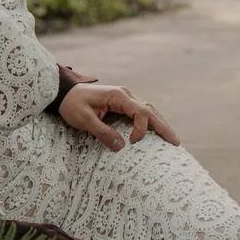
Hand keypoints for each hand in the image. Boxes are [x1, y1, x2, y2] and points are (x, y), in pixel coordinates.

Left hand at [57, 83, 180, 150]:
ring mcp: (125, 98)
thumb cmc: (72, 105)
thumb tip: (121, 147)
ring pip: (149, 110)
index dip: (142, 128)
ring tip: (172, 138)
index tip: (133, 142)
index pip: (140, 112)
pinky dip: (151, 122)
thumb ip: (102, 132)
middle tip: (176, 143)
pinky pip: (141, 112)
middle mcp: (125, 94)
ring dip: (160, 124)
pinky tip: (157, 131)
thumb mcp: (83, 119)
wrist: (63, 92)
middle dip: (163, 127)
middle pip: (150, 110)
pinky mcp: (122, 103)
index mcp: (118, 96)